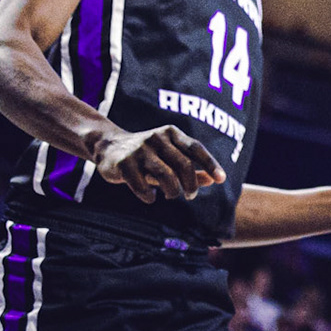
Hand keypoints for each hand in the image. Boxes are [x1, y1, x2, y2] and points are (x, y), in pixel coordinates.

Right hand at [92, 125, 222, 202]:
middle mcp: (157, 138)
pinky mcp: (123, 163)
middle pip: (183, 164)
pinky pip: (141, 185)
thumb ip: (191, 168)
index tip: (221, 180)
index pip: (196, 148)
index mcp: (171, 133)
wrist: (108, 146)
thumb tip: (213, 181)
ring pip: (165, 174)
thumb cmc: (147, 154)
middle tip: (191, 196)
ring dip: (172, 190)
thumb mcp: (169, 157)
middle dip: (191, 184)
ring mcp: (139, 150)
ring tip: (172, 195)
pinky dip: (149, 195)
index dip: (210, 164)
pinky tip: (151, 198)